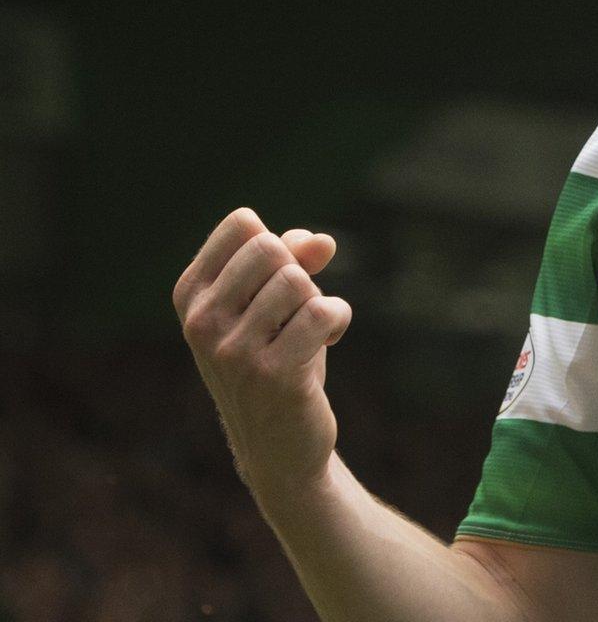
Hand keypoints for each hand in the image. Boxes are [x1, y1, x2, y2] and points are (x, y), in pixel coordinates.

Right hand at [173, 207, 352, 500]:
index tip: (277, 280)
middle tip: (295, 310)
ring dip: (319, 301)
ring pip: (298, 281)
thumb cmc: (277, 356)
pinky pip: (323, 312)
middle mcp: (201, 321)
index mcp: (191, 295)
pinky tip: (329, 341)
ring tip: (309, 331)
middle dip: (298, 273)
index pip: (242, 224)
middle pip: (270, 248)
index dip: (279, 245)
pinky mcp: (271, 374)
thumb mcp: (276, 301)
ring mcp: (231, 350)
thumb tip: (324, 242)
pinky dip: (338, 319)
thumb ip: (294, 257)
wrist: (278, 441)